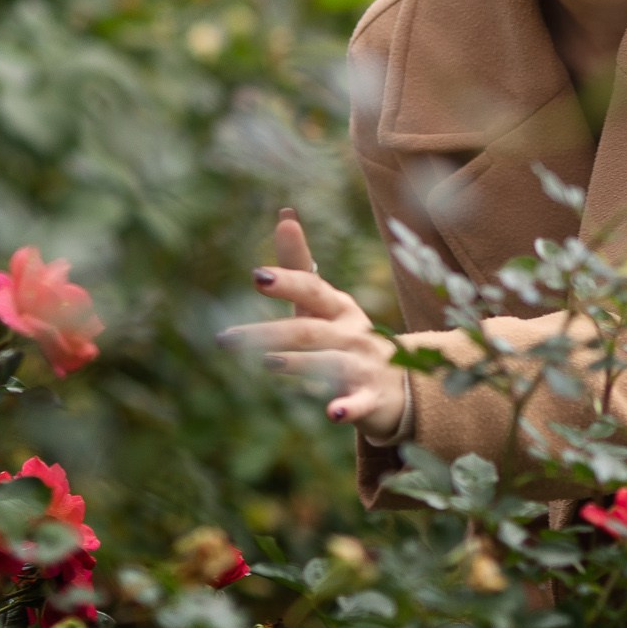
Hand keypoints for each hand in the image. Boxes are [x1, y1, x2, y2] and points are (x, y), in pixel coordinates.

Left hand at [218, 209, 403, 437]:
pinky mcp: (372, 399)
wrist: (399, 385)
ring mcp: (363, 365)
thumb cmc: (348, 337)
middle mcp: (352, 333)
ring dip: (301, 363)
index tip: (256, 276)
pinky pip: (361, 403)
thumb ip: (300, 264)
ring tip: (268, 362)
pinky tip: (331, 414)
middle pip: (308, 330)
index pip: (311, 289)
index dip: (286, 282)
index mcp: (339, 307)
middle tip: (227, 338)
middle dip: (268, 333)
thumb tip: (284, 214)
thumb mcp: (324, 303)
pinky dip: (348, 407)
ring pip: (331, 363)